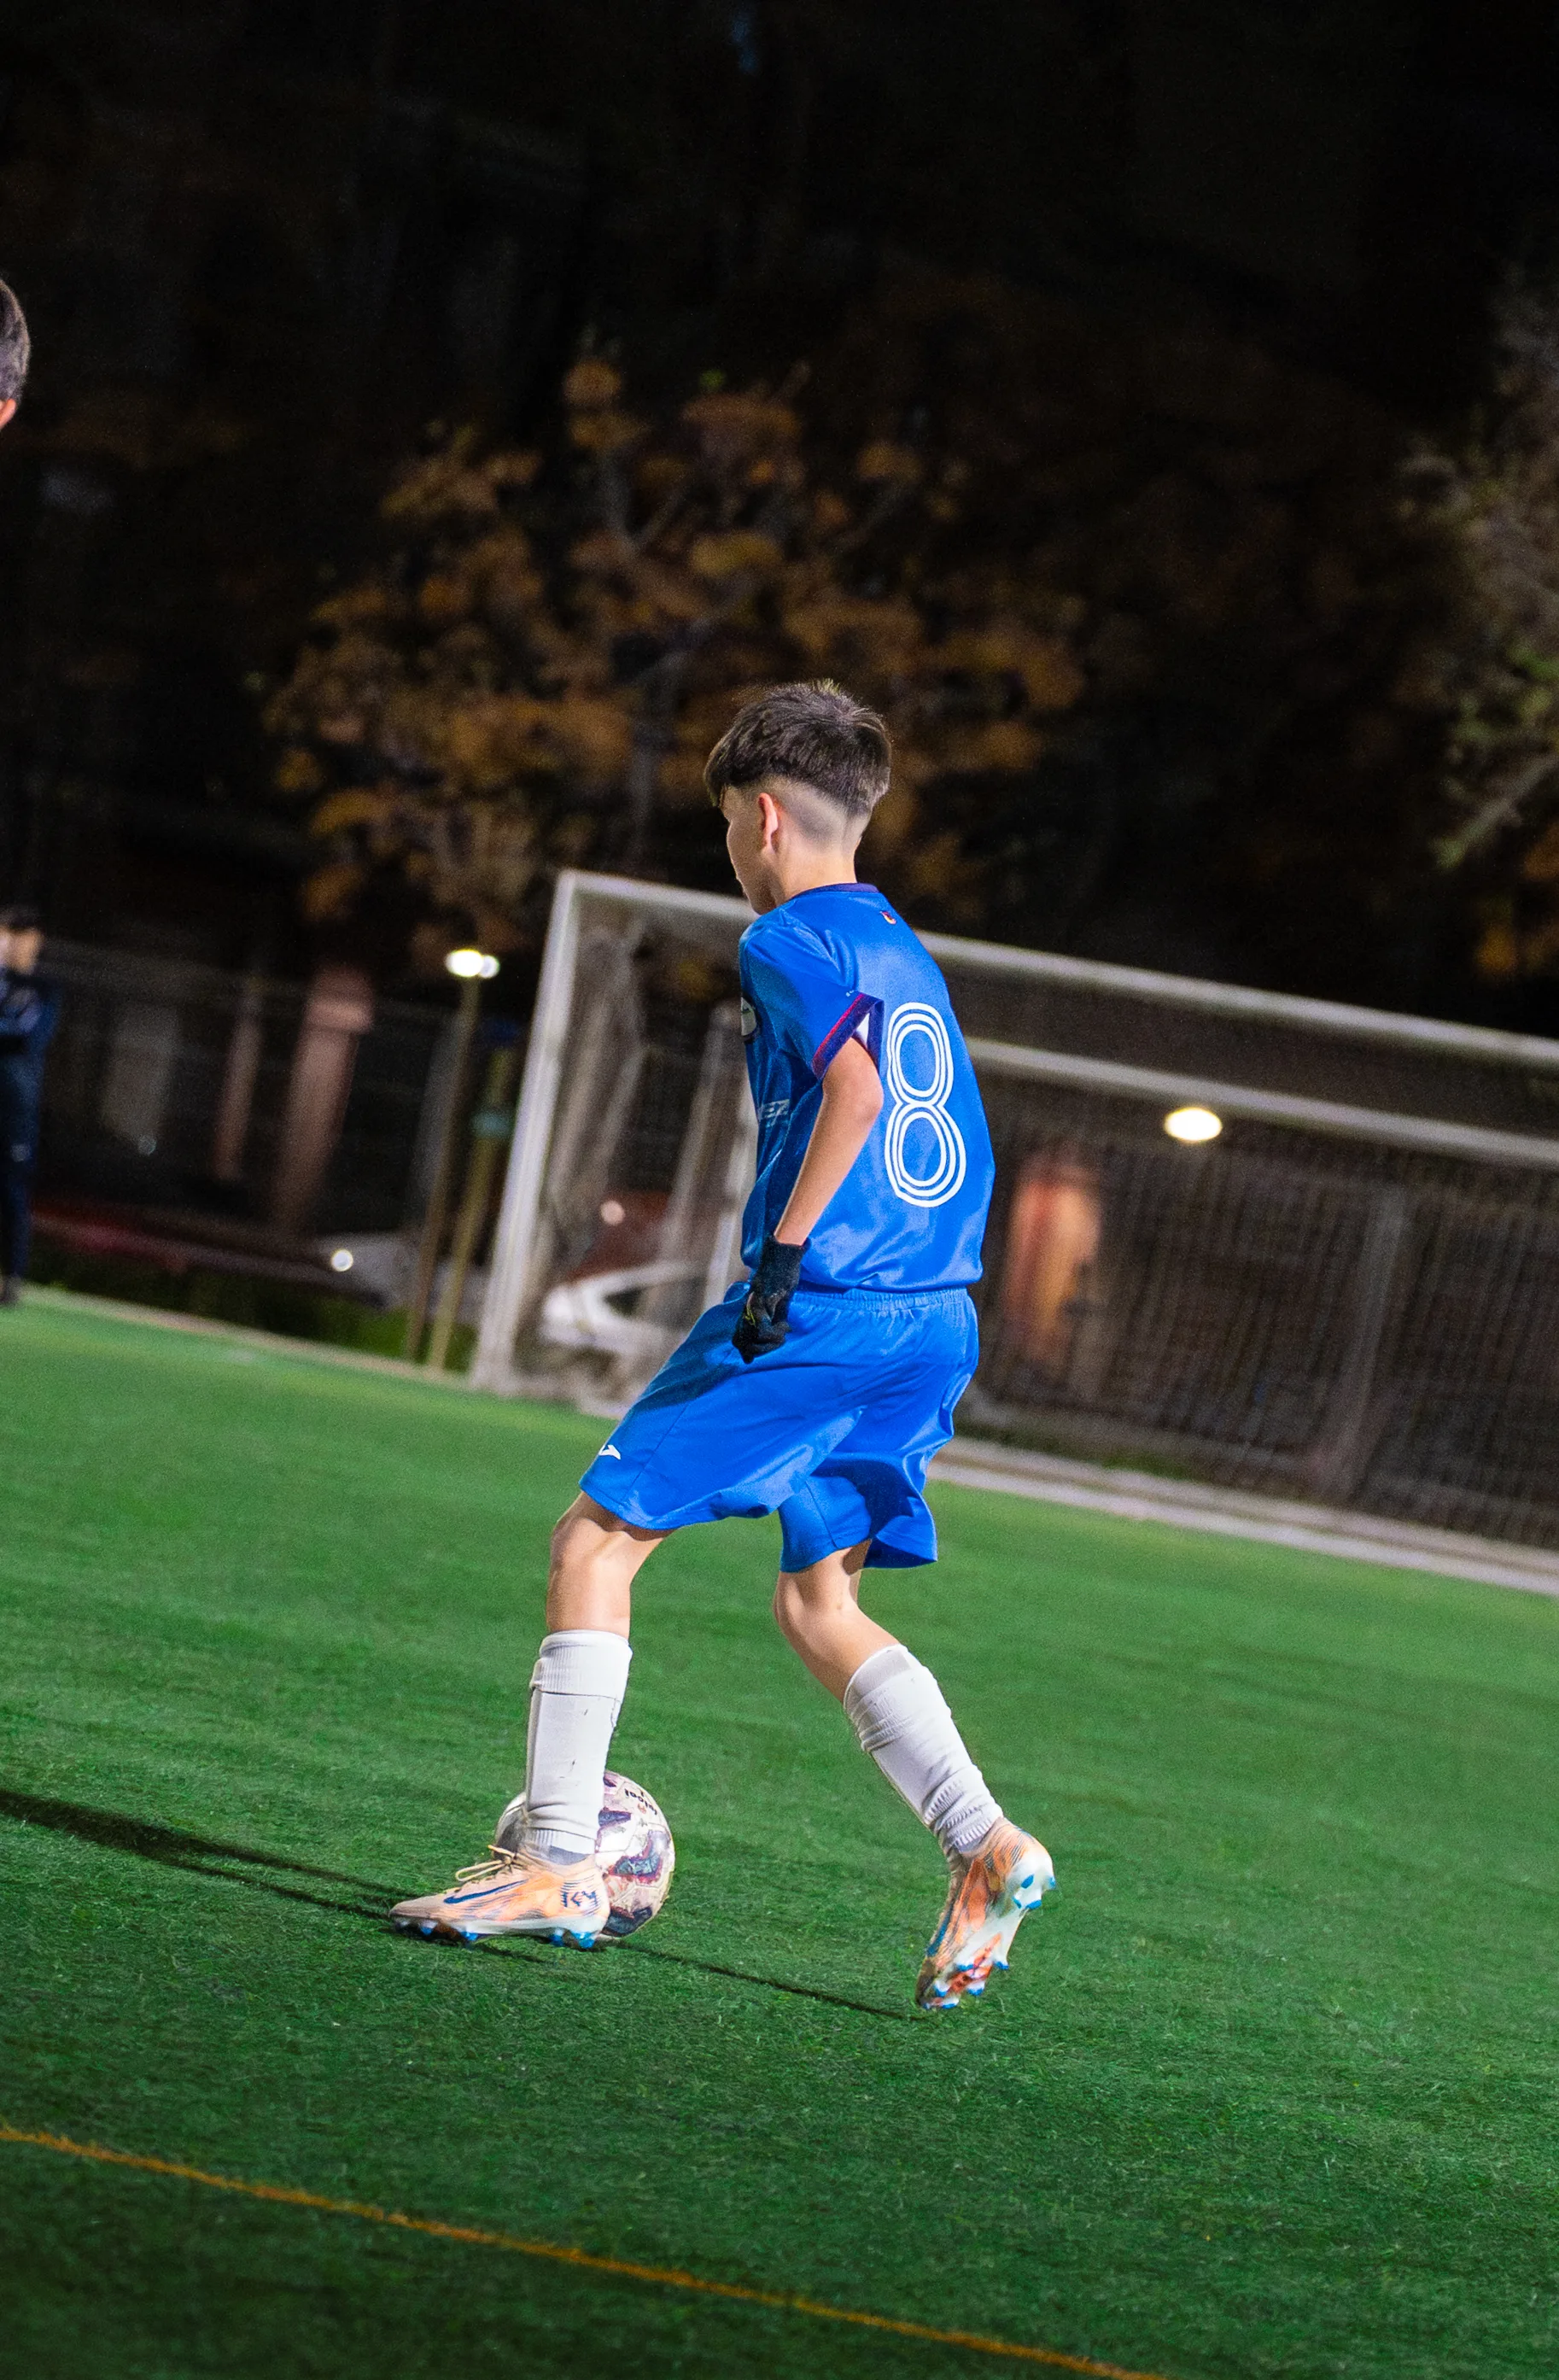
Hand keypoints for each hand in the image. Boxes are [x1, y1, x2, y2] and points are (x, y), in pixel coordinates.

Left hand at [732, 1235, 805, 1361]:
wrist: (783, 1253)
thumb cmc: (782, 1275)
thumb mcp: (779, 1301)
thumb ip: (776, 1319)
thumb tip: (781, 1333)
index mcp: (748, 1309)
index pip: (738, 1337)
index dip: (746, 1351)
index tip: (752, 1358)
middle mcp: (748, 1307)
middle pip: (744, 1340)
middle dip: (760, 1351)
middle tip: (777, 1344)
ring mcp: (755, 1302)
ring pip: (754, 1334)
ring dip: (771, 1342)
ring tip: (783, 1335)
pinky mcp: (764, 1297)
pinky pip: (763, 1322)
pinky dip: (775, 1331)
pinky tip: (785, 1327)